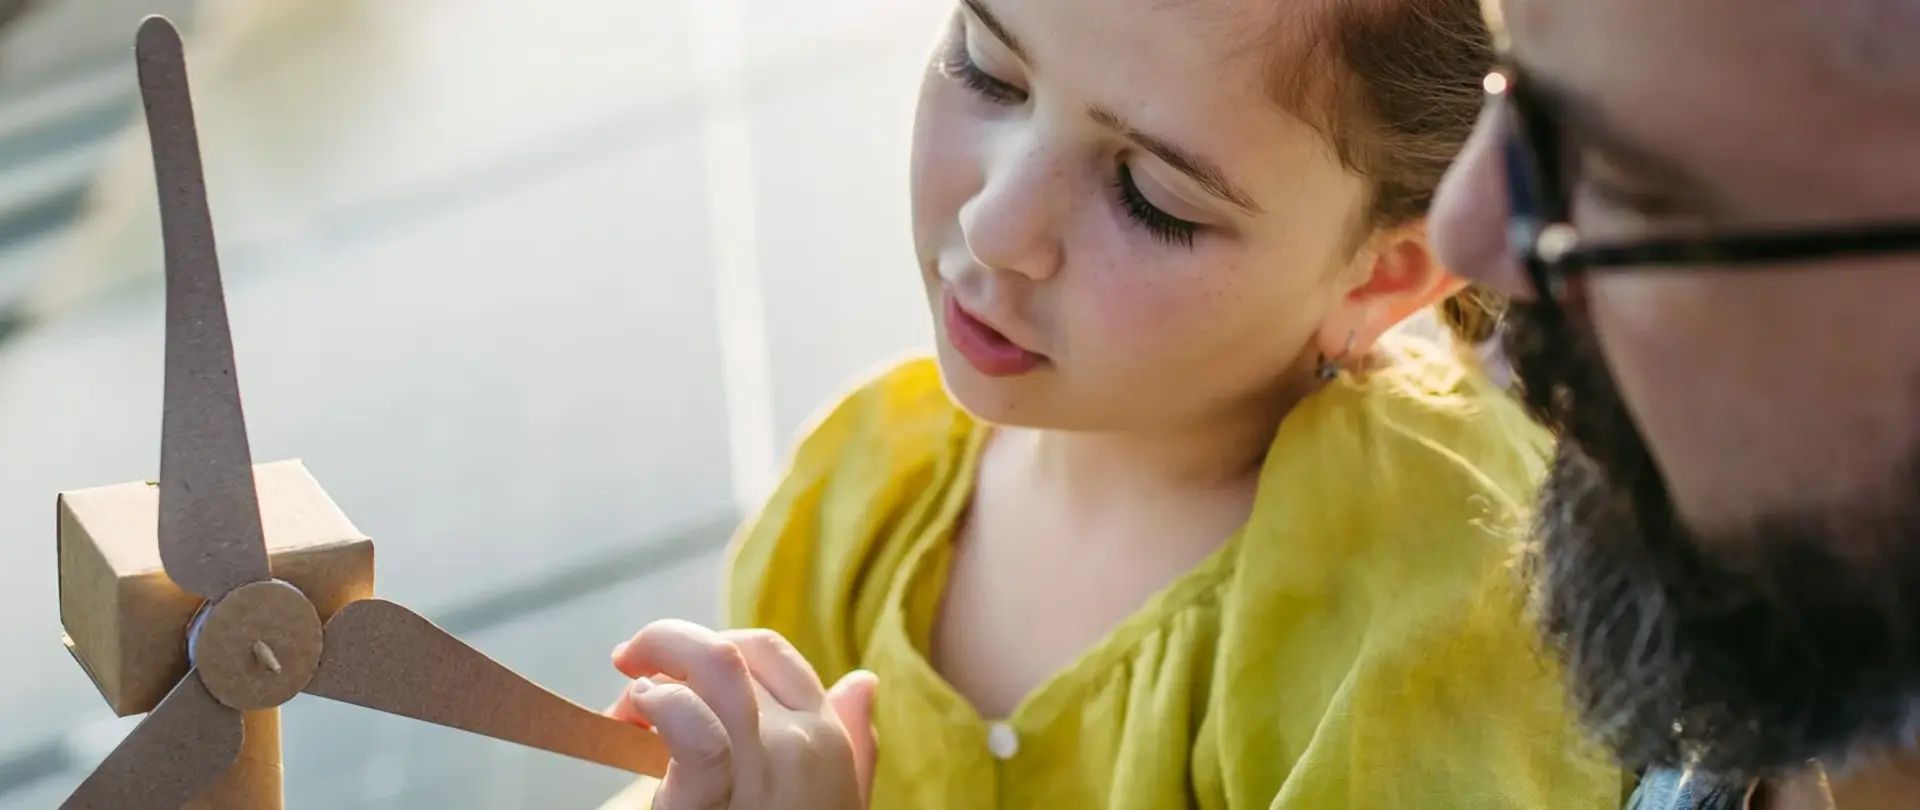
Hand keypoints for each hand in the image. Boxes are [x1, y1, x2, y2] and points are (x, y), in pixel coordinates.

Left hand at [605, 620, 877, 809]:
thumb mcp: (832, 804)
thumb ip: (852, 746)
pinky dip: (660, 705)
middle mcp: (802, 744)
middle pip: (729, 655)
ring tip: (627, 704)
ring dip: (656, 666)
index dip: (706, 645)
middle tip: (631, 682)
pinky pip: (693, 732)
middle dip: (669, 653)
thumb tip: (862, 682)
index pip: (765, 652)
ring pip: (716, 670)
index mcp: (827, 738)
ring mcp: (763, 770)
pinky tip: (638, 711)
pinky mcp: (710, 804)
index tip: (668, 670)